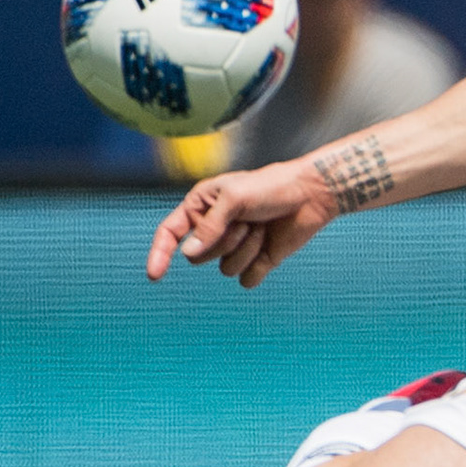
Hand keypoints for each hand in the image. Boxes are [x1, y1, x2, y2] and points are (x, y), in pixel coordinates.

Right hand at [145, 160, 336, 288]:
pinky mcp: (257, 260)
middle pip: (200, 257)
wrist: (311, 194)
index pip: (170, 233)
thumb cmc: (271, 187)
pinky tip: (271, 246)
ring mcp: (236, 246)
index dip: (159, 254)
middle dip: (224, 242)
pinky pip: (247, 279)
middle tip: (247, 221)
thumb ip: (210, 226)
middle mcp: (215, 229)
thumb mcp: (235, 198)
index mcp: (201, 207)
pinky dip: (259, 266)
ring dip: (246, 250)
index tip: (154, 275)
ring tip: (262, 228)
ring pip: (226, 269)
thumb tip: (188, 255)